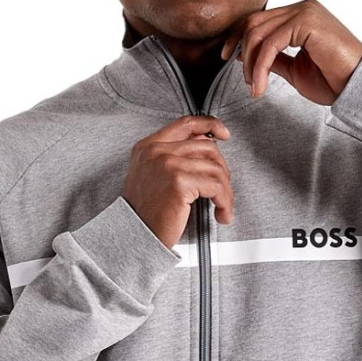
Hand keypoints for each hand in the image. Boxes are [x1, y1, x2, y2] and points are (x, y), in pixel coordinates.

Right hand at [122, 114, 233, 247]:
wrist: (135, 236)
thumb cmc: (145, 212)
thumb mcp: (152, 176)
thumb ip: (172, 158)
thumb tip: (205, 146)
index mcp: (149, 146)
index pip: (185, 124)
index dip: (209, 124)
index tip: (223, 133)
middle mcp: (157, 151)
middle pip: (207, 147)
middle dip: (222, 171)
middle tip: (222, 191)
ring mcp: (167, 164)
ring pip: (215, 169)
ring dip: (226, 192)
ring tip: (222, 208)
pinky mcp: (179, 183)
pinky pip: (216, 187)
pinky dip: (225, 202)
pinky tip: (221, 214)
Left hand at [219, 0, 361, 103]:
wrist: (358, 86)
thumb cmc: (333, 80)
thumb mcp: (294, 70)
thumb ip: (273, 59)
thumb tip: (247, 57)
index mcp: (300, 16)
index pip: (259, 19)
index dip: (238, 37)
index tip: (227, 57)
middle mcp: (302, 8)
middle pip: (254, 22)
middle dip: (240, 50)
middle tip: (243, 78)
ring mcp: (305, 11)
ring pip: (258, 33)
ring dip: (250, 63)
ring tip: (254, 87)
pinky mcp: (306, 21)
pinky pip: (270, 43)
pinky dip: (260, 66)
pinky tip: (260, 85)